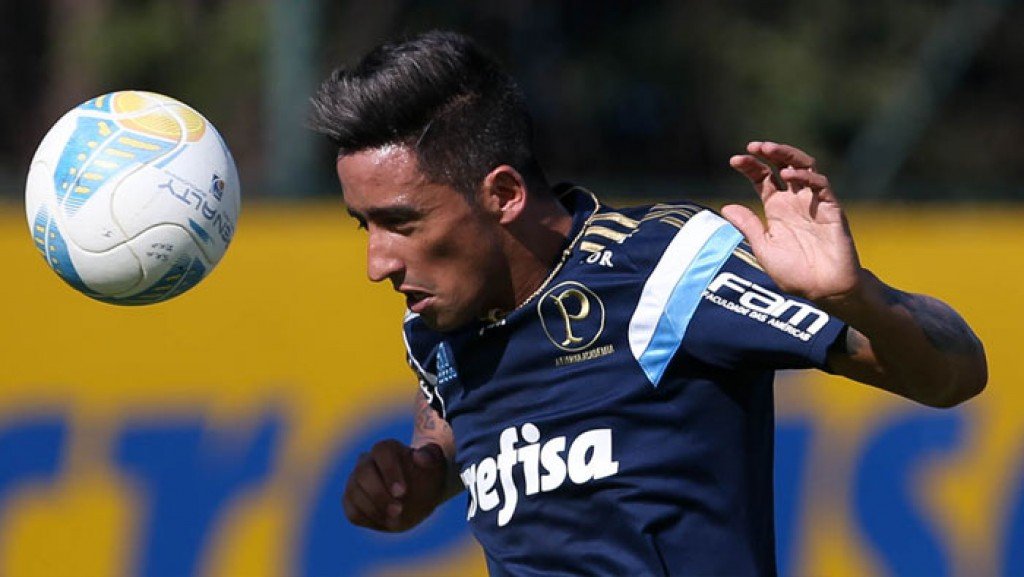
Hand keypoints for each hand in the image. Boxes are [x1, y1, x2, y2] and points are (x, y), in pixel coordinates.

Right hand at [343, 439, 448, 531]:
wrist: (419, 494)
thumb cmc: (427, 477)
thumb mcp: (436, 466)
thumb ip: (431, 457)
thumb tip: (419, 456)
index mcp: (388, 449)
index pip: (381, 452)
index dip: (389, 471)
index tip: (402, 492)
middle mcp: (367, 461)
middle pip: (363, 472)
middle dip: (379, 494)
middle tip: (398, 510)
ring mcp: (356, 481)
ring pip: (354, 492)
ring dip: (374, 509)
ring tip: (395, 519)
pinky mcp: (351, 500)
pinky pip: (352, 511)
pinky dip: (367, 519)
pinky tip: (385, 522)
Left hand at [722, 141, 861, 303]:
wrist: (824, 289)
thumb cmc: (794, 272)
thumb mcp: (764, 248)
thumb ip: (748, 226)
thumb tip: (725, 207)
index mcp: (777, 208)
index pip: (763, 178)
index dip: (750, 166)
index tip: (734, 160)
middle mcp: (795, 201)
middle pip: (783, 165)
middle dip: (770, 152)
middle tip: (754, 146)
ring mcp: (814, 203)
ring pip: (804, 167)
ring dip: (788, 156)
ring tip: (769, 150)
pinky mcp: (832, 209)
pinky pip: (821, 185)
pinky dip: (806, 176)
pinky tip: (790, 175)